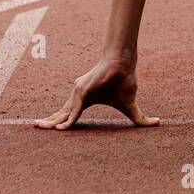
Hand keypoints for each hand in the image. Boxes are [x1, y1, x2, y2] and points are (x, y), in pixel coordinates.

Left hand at [36, 54, 158, 129]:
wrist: (124, 64)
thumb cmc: (125, 81)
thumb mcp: (130, 106)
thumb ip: (139, 118)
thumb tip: (158, 123)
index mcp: (86, 100)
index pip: (70, 114)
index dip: (61, 122)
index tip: (52, 129)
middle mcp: (79, 96)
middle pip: (61, 113)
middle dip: (48, 122)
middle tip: (36, 127)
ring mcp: (79, 93)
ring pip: (63, 113)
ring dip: (51, 122)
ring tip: (38, 127)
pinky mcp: (83, 91)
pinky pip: (74, 110)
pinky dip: (67, 120)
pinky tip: (61, 129)